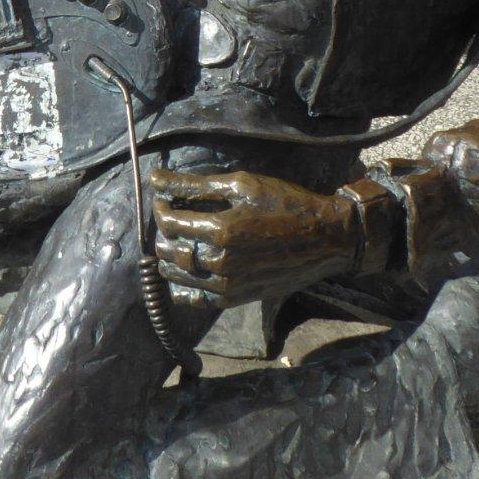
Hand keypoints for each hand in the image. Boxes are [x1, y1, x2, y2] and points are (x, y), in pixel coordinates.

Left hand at [149, 167, 374, 312]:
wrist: (323, 238)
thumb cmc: (284, 204)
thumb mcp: (241, 185)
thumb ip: (194, 185)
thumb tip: (155, 178)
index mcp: (220, 230)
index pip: (168, 222)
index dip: (160, 207)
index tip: (165, 197)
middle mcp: (220, 263)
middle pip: (168, 250)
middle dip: (164, 230)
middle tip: (175, 215)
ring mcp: (226, 285)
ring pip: (175, 275)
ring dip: (170, 255)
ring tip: (182, 238)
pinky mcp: (234, 299)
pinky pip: (193, 299)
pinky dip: (182, 284)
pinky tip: (190, 266)